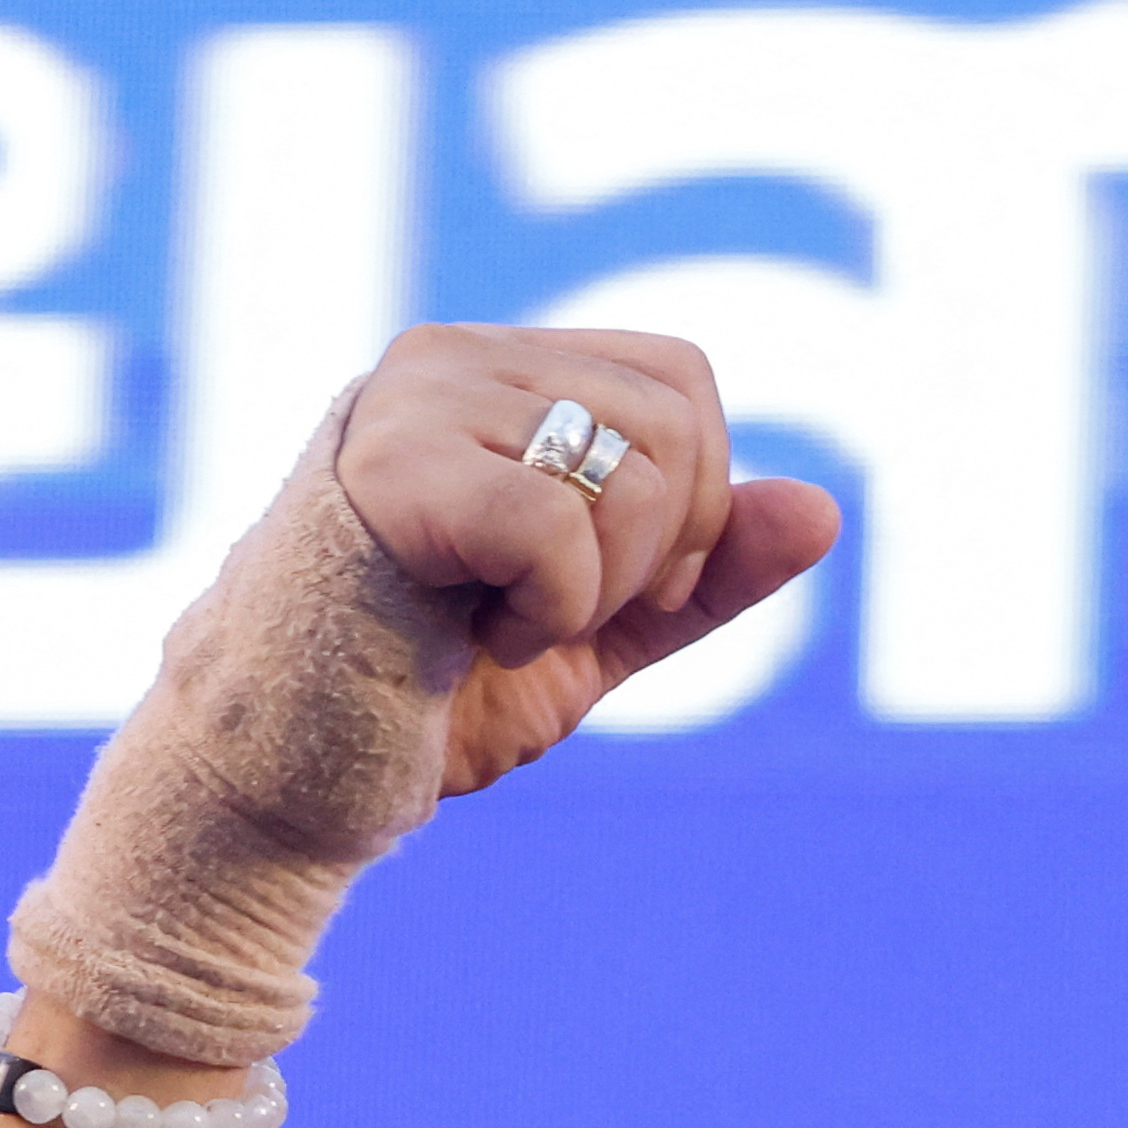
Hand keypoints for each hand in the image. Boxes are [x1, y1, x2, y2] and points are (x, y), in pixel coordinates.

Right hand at [333, 325, 839, 798]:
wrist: (303, 767)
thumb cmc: (439, 694)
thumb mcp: (606, 629)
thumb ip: (708, 573)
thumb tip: (824, 509)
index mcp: (498, 374)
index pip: (681, 376)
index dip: (695, 501)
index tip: (615, 586)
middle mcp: (448, 360)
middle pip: (673, 417)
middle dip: (658, 554)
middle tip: (556, 612)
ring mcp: (408, 401)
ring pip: (627, 464)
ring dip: (597, 590)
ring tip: (498, 620)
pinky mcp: (382, 467)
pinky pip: (556, 523)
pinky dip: (546, 610)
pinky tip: (466, 634)